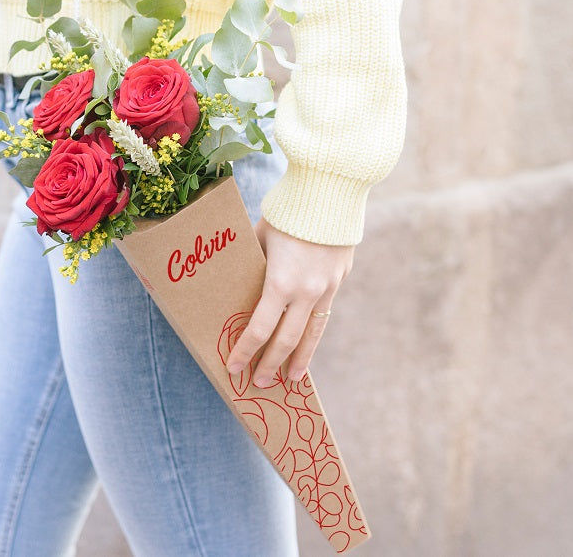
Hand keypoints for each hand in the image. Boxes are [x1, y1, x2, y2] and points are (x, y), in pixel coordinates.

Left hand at [225, 218, 354, 386]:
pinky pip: (324, 315)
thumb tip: (235, 284)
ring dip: (299, 360)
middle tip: (259, 383)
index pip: (259, 329)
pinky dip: (314, 335)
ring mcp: (327, 288)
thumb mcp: (258, 238)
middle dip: (270, 364)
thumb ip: (250, 264)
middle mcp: (307, 292)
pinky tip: (308, 346)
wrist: (331, 190)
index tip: (233, 367)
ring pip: (312, 334)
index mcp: (281, 283)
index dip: (245, 351)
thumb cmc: (286, 212)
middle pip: (286, 340)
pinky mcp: (339, 280)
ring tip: (291, 379)